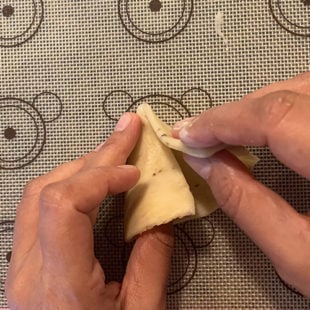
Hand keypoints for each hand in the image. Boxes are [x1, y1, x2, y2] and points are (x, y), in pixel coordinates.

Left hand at [6, 113, 173, 309]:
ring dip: (81, 167)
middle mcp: (28, 269)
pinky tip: (94, 180)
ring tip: (114, 152)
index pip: (64, 206)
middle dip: (95, 155)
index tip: (135, 171)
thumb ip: (151, 260)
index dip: (100, 177)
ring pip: (39, 194)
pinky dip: (72, 186)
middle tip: (127, 130)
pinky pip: (41, 209)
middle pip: (49, 190)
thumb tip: (161, 213)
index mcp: (59, 286)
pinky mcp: (24, 263)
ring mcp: (19, 264)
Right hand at [172, 72, 309, 297]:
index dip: (224, 121)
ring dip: (261, 104)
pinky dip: (286, 103)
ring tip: (231, 129)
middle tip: (204, 134)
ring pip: (309, 86)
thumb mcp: (300, 257)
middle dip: (238, 111)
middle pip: (295, 92)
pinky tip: (268, 125)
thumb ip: (246, 205)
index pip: (278, 117)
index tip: (188, 133)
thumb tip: (204, 162)